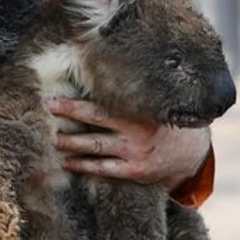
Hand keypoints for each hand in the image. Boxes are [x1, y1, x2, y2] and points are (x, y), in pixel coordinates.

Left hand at [46, 98, 211, 190]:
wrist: (191, 152)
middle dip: (70, 115)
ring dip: (72, 143)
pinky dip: (84, 165)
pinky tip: (68, 162)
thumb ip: (134, 93)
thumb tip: (105, 67)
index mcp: (141, 111)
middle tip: (48, 110)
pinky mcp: (135, 172)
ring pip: (96, 147)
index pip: (103, 104)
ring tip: (53, 139)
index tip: (55, 99)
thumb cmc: (165, 120)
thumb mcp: (156, 103)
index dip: (77, 103)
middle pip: (96, 121)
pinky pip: (105, 169)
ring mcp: (136, 153)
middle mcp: (137, 131)